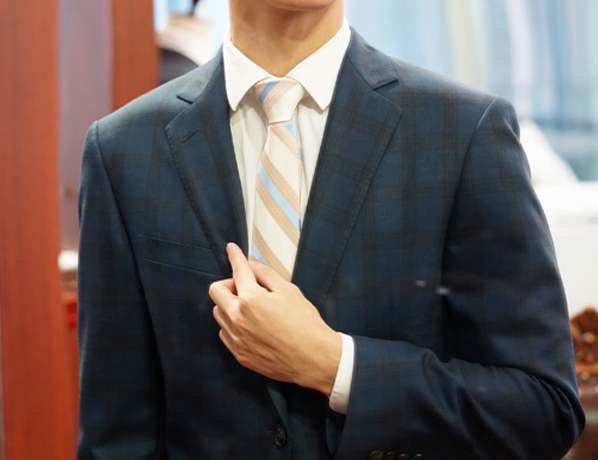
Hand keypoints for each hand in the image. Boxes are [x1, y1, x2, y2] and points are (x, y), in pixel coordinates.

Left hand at [209, 243, 341, 394]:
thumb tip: (250, 263)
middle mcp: (238, 318)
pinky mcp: (239, 354)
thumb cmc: (306, 324)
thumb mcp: (289, 291)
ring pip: (218, 313)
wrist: (314, 359)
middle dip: (229, 284)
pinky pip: (225, 333)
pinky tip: (252, 325)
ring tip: (252, 308)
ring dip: (229, 305)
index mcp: (251, 299)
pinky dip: (233, 324)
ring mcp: (237, 338)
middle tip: (247, 287)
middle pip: (216, 291)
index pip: (237, 270)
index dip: (235, 256)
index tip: (232, 249)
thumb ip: (265, 274)